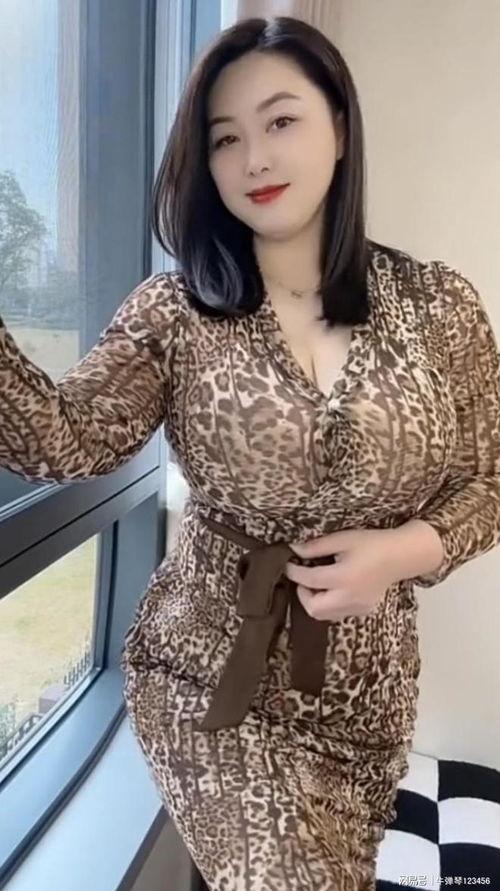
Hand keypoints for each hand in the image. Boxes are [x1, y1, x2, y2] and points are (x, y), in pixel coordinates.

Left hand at [284, 527, 399, 621]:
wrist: (400, 556)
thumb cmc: (372, 544)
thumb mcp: (342, 539)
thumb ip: (316, 547)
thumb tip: (294, 549)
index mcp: (344, 578)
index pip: (310, 580)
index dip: (294, 572)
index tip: (288, 564)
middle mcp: (350, 597)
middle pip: (314, 608)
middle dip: (303, 593)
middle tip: (304, 578)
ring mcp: (358, 608)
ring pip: (324, 615)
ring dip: (315, 601)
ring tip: (318, 583)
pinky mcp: (363, 611)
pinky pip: (337, 613)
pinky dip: (329, 604)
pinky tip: (333, 589)